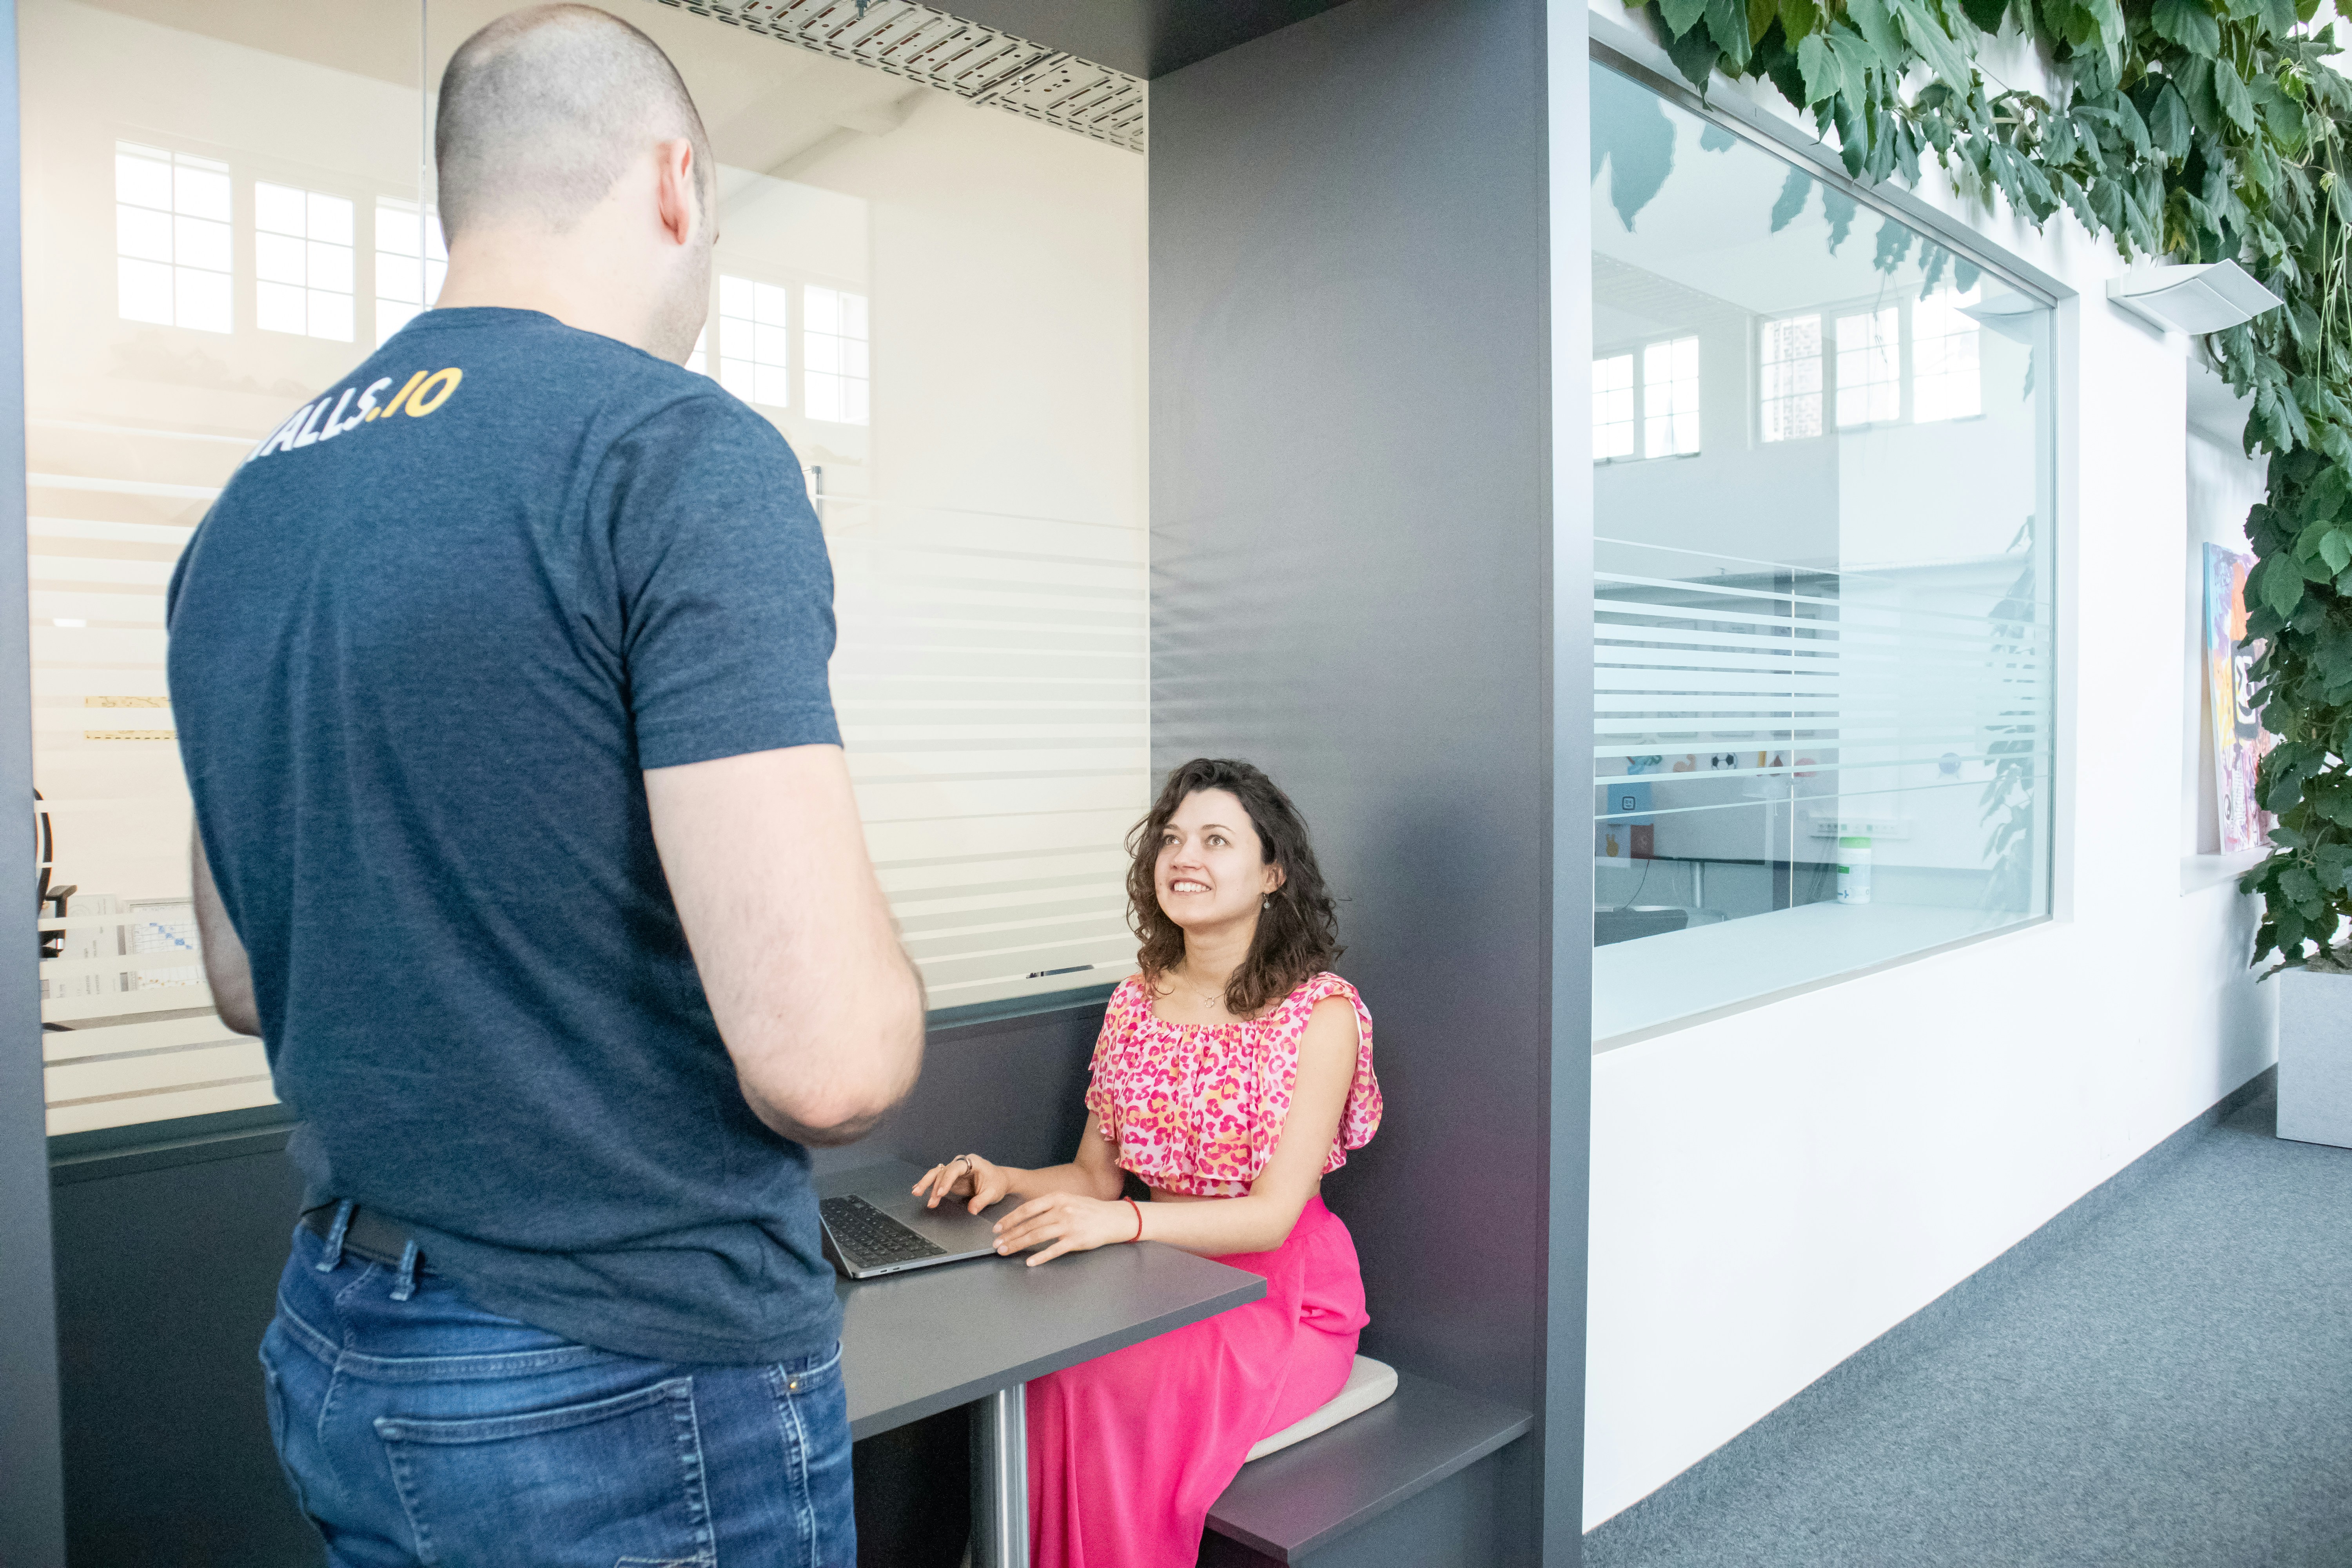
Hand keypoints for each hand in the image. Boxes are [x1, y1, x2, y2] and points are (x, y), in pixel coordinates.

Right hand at [912, 1154, 1010, 1213]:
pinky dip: (929, 1184)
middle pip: (942, 1171)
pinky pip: (938, 1179)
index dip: (946, 1180)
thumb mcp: (993, 1193)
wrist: (999, 1180)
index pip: (955, 1169)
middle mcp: (962, 1163)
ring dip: (927, 1184)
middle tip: (921, 1195)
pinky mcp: (952, 1178)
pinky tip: (918, 1189)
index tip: (940, 1193)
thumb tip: (972, 1210)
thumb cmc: (997, 1184)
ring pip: (937, 1173)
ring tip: (916, 1193)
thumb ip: (982, 1201)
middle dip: (931, 1184)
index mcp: (973, 1162)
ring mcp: (956, 1170)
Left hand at [992, 1192, 1136, 1265]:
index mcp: (1057, 1198)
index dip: (1010, 1219)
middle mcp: (1061, 1210)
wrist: (1114, 1218)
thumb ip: (1049, 1206)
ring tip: (1006, 1251)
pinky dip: (1040, 1256)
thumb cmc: (1089, 1210)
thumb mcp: (1068, 1200)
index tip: (997, 1228)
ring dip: (1018, 1244)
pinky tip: (1029, 1261)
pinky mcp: (1076, 1240)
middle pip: (1029, 1224)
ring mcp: (1069, 1225)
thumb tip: (1025, 1216)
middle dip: (1009, 1235)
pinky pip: (1054, 1250)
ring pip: (1037, 1236)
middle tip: (997, 1244)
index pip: (1027, 1209)